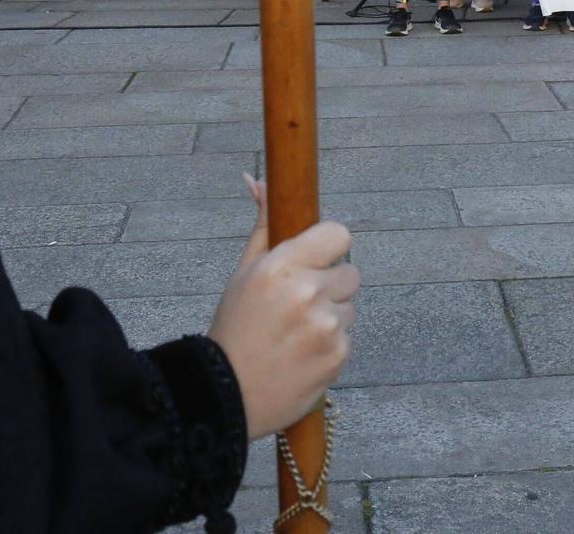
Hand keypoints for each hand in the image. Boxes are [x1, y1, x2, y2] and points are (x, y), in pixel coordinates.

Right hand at [207, 176, 357, 441]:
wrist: (224, 396)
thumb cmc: (234, 327)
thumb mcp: (244, 272)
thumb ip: (263, 224)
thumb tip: (257, 178)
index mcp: (282, 265)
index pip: (339, 233)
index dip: (327, 247)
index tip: (314, 260)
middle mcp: (308, 292)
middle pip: (350, 271)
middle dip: (329, 284)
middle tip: (297, 304)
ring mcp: (326, 326)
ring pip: (349, 306)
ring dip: (330, 316)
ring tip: (294, 334)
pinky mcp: (338, 356)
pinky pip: (347, 337)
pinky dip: (329, 346)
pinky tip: (300, 355)